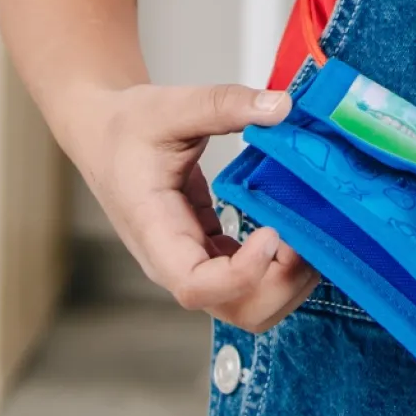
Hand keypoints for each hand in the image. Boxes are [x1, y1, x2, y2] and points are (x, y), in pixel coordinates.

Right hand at [67, 82, 317, 330]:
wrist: (105, 134)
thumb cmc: (128, 126)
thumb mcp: (173, 106)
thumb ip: (225, 104)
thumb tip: (281, 106)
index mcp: (155, 231)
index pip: (195, 286)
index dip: (241, 273)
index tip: (272, 232)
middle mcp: (176, 260)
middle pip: (235, 310)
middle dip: (281, 285)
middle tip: (308, 234)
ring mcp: (195, 260)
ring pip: (249, 304)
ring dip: (288, 280)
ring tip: (310, 232)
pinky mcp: (211, 250)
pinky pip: (251, 279)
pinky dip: (281, 264)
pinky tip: (297, 227)